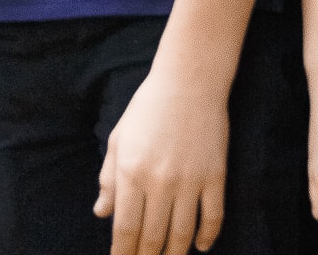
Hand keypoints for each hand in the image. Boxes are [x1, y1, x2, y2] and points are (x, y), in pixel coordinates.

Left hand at [95, 61, 227, 254]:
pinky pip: (213, 216)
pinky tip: (199, 248)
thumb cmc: (148, 107)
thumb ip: (109, 179)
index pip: (125, 230)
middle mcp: (160, 181)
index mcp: (131, 172)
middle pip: (152, 238)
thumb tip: (102, 214)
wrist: (190, 80)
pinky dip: (207, 237)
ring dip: (174, 254)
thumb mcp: (119, 139)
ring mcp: (190, 180)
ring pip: (182, 234)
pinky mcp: (215, 175)